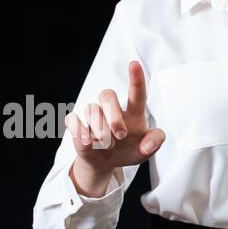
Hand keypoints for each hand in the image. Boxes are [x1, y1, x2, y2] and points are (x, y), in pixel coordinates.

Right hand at [65, 61, 165, 196]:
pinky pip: (73, 120)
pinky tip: (87, 142)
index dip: (136, 79)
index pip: (136, 93)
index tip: (134, 64)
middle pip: (107, 94)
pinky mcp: (78, 127)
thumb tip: (148, 145)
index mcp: (133, 114)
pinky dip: (79, 130)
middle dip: (113, 115)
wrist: (107, 164)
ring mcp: (94, 118)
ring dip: (100, 130)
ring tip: (107, 146)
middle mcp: (112, 111)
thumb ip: (155, 143)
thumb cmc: (128, 151)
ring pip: (91, 109)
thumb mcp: (146, 150)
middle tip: (120, 134)